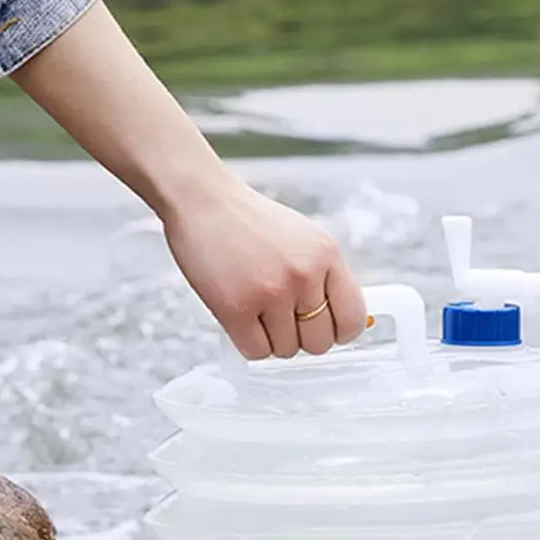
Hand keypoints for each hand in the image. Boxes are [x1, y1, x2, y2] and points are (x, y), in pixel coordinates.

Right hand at [9, 0, 363, 358]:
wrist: (187, 186)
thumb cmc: (242, 214)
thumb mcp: (298, 234)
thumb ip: (323, 273)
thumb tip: (352, 321)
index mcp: (326, 252)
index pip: (352, 321)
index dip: (333, 329)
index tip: (317, 324)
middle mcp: (305, 271)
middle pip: (319, 344)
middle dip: (297, 337)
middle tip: (274, 312)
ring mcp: (272, 290)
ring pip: (284, 352)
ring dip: (265, 337)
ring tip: (248, 302)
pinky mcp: (235, 306)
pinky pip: (252, 353)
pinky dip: (242, 341)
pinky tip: (231, 311)